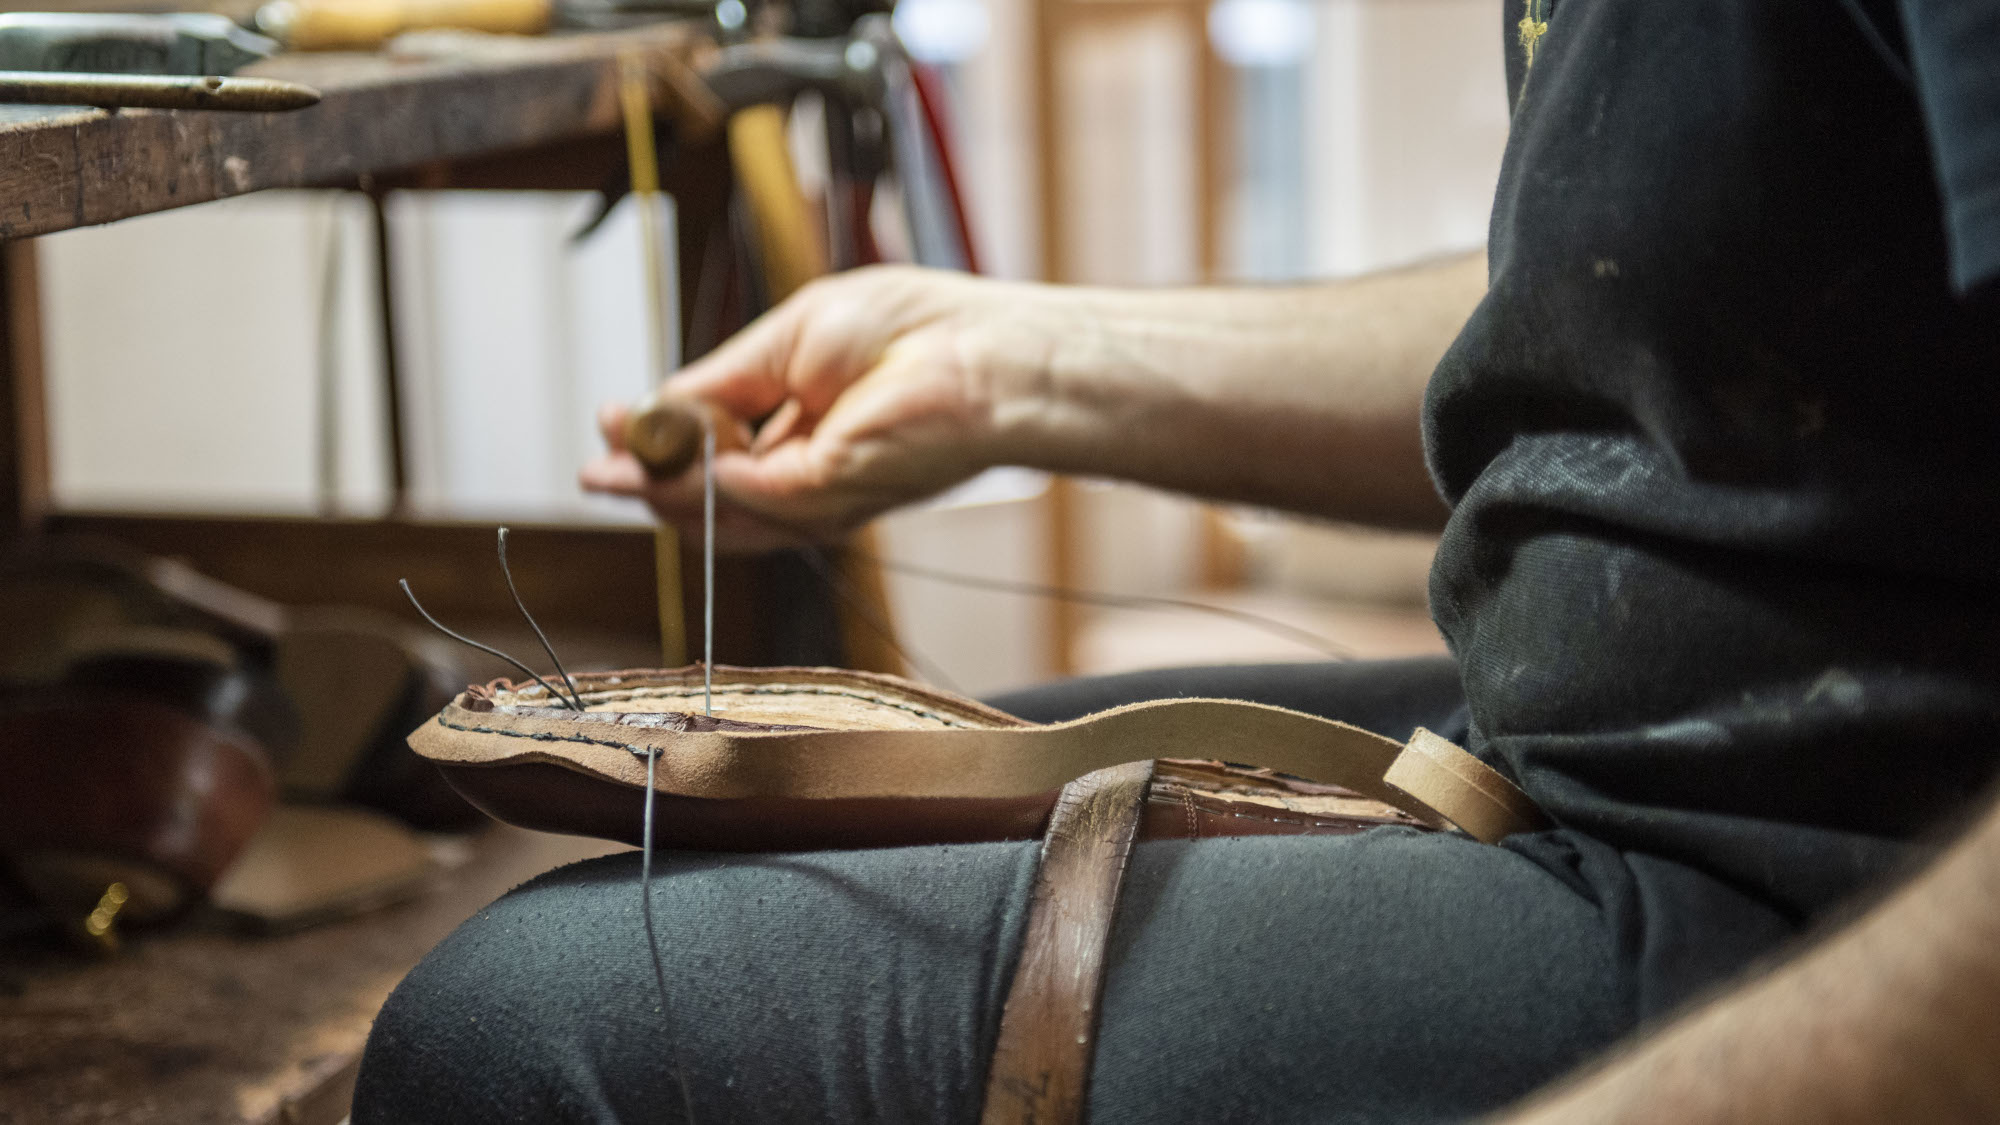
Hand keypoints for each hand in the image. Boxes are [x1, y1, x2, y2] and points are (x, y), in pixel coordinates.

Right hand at [581, 265, 1058, 549]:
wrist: (984, 354)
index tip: (610, 426)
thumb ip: (725, 383)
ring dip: (662, 491)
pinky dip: (709, 481)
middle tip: (596, 470)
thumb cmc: (913, 329)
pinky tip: (683, 460)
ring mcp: (818, 492)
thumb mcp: (790, 338)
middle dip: (646, 481)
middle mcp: (805, 465)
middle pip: (709, 490)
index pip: (713, 442)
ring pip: (721, 509)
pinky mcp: (831, 499)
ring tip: (614, 470)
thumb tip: (661, 410)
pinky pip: (750, 498)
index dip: (658, 440)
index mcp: (799, 419)